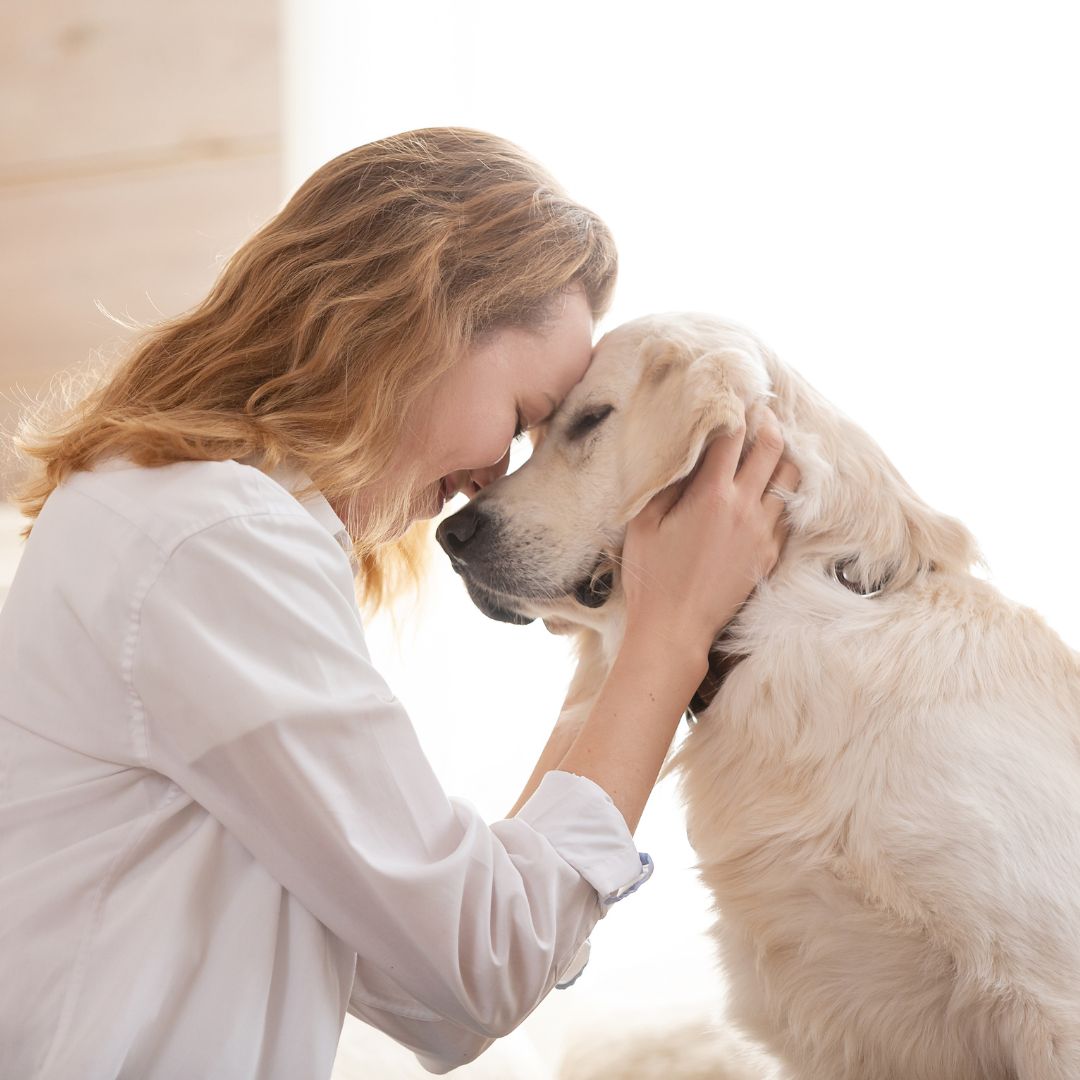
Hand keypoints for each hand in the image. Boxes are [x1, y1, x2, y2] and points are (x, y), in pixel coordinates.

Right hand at [620, 408, 798, 656]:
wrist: (676, 628)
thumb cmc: (651, 575)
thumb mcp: (644, 523)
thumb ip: (666, 483)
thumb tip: (683, 454)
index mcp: (711, 496)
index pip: (732, 437)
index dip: (735, 411)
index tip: (733, 396)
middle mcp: (745, 509)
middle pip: (771, 449)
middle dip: (767, 424)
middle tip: (761, 411)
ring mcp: (763, 533)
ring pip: (790, 479)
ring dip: (783, 456)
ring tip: (772, 445)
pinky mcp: (770, 555)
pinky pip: (787, 512)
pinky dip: (783, 492)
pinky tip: (772, 488)